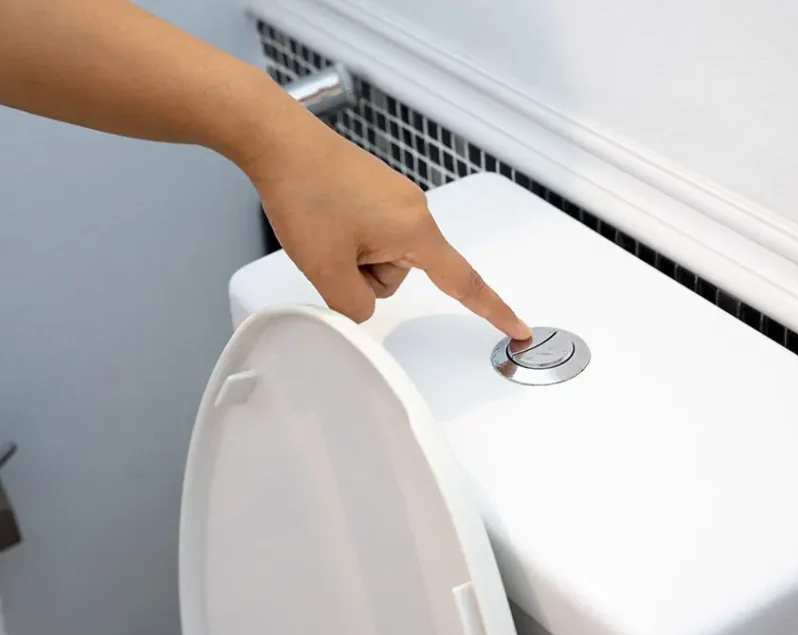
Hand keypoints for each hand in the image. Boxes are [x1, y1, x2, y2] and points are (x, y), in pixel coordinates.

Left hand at [243, 111, 530, 339]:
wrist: (279, 141)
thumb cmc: (306, 193)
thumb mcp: (326, 270)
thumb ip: (353, 306)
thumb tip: (361, 310)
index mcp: (416, 232)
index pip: (464, 283)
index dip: (492, 310)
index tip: (518, 328)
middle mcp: (415, 211)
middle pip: (403, 274)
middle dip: (365, 275)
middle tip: (330, 250)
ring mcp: (396, 198)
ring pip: (383, 255)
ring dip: (353, 256)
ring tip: (323, 229)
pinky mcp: (377, 190)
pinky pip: (372, 232)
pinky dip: (349, 236)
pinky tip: (324, 217)